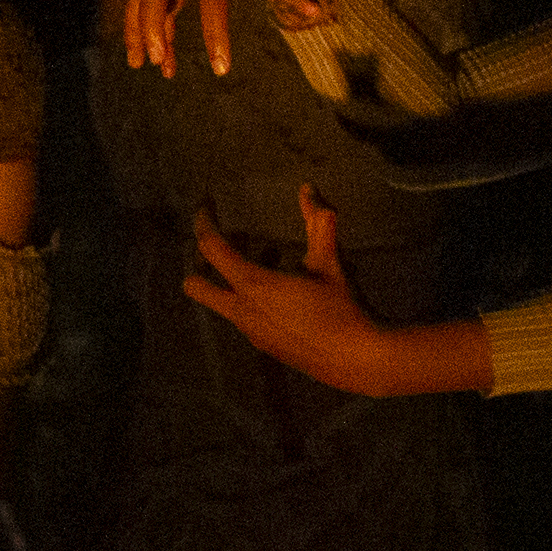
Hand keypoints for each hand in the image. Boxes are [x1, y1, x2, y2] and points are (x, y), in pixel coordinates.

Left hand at [180, 189, 403, 387]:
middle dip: (198, 265)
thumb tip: (307, 189)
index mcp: (252, 285)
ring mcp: (250, 332)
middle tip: (220, 246)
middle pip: (196, 286)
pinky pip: (243, 317)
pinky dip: (250, 300)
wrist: (355, 361)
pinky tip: (283, 296)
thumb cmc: (341, 308)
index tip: (205, 206)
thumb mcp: (330, 264)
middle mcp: (242, 310)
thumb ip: (318, 225)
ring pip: (222, 302)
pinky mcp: (264, 346)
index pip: (212, 248)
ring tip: (266, 261)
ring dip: (232, 281)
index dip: (204, 223)